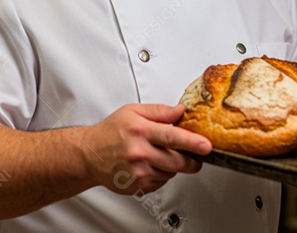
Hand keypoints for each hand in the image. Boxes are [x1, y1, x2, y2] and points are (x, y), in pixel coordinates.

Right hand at [79, 104, 210, 195]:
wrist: (89, 154)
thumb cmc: (110, 132)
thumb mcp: (132, 111)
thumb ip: (159, 111)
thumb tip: (179, 111)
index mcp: (140, 131)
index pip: (172, 136)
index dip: (192, 142)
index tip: (206, 146)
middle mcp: (139, 153)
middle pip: (176, 161)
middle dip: (192, 161)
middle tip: (196, 156)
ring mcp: (138, 172)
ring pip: (170, 173)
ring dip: (173, 166)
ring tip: (160, 155)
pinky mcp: (137, 186)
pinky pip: (161, 183)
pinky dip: (162, 175)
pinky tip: (151, 165)